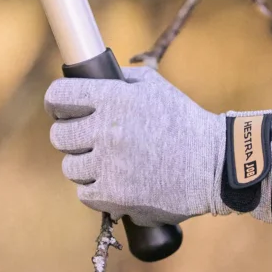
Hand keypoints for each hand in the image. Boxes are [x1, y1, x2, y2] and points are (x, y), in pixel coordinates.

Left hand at [44, 67, 224, 226]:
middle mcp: (107, 129)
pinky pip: (84, 193)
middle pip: (59, 136)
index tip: (61, 110)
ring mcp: (110, 164)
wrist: (214, 166)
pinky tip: (114, 182)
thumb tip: (90, 77)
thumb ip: (120, 79)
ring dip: (86, 165)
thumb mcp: (155, 87)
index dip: (57, 103)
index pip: (58, 96)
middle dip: (72, 136)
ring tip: (110, 163)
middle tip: (90, 140)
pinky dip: (97, 189)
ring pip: (70, 167)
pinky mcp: (115, 195)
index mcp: (114, 98)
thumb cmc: (184, 123)